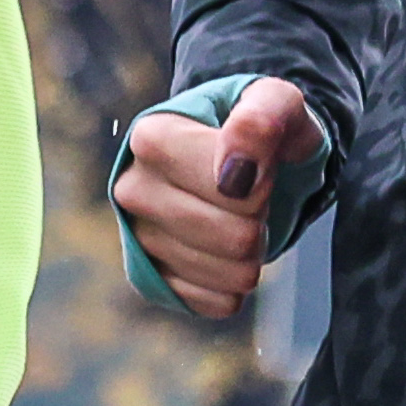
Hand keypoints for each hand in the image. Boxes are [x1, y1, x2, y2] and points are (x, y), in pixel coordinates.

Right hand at [113, 77, 322, 320]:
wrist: (238, 158)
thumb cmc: (257, 127)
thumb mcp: (274, 101)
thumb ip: (260, 120)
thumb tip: (234, 173)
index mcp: (150, 137)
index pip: (233, 190)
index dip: (263, 182)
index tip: (259, 165)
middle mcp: (131, 188)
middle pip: (234, 238)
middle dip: (261, 220)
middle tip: (255, 197)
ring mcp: (138, 238)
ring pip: (230, 274)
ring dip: (255, 253)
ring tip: (242, 221)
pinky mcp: (152, 280)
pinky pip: (217, 303)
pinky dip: (237, 282)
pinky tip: (228, 253)